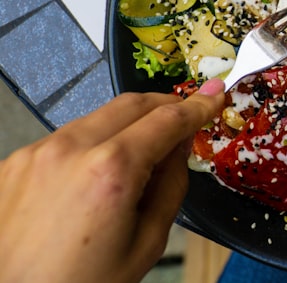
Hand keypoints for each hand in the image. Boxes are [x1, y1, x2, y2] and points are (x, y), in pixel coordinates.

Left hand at [0, 79, 225, 282]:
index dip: (198, 105)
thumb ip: (171, 185)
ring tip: (134, 163)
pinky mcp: (13, 163)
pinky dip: (89, 147)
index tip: (215, 95)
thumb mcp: (147, 243)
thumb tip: (178, 148)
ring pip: (96, 118)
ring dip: (124, 127)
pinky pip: (64, 140)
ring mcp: (36, 153)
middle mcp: (70, 149)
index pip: (168, 119)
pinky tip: (91, 181)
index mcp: (111, 169)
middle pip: (132, 104)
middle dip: (164, 106)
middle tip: (184, 119)